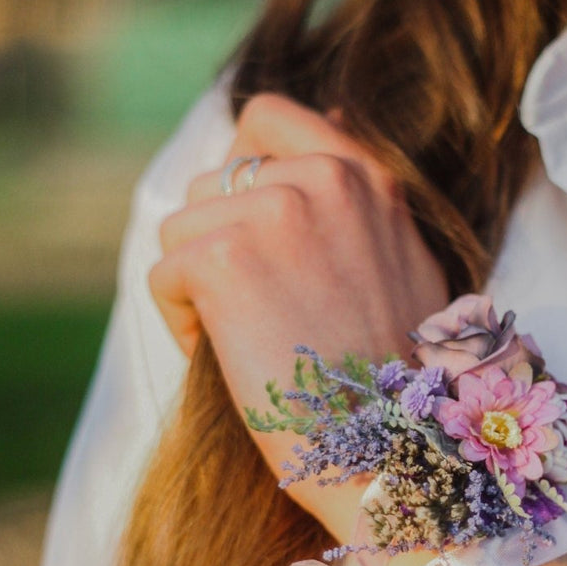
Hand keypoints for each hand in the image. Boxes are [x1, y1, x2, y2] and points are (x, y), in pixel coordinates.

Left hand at [150, 94, 447, 539]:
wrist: (388, 448)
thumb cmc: (395, 379)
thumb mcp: (402, 259)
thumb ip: (359, 197)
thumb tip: (328, 120)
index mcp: (366, 176)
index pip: (268, 117)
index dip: (239, 166)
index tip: (249, 230)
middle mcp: (322, 179)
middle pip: (212, 185)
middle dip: (218, 248)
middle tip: (261, 318)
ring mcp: (271, 212)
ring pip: (181, 231)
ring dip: (197, 289)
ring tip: (249, 343)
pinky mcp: (222, 258)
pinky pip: (164, 275)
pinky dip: (181, 324)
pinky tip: (231, 360)